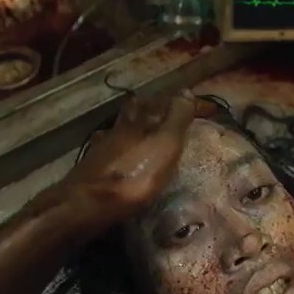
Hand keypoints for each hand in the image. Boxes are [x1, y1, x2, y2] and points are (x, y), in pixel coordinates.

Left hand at [65, 89, 211, 214]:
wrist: (87, 204)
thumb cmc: (133, 176)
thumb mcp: (165, 145)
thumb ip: (176, 118)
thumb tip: (186, 90)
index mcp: (139, 121)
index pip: (163, 101)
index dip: (184, 102)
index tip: (206, 108)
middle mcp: (119, 128)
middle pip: (137, 109)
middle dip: (154, 108)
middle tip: (170, 114)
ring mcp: (103, 147)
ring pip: (122, 127)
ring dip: (136, 126)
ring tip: (149, 133)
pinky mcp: (93, 166)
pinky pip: (110, 147)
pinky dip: (120, 146)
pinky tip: (121, 154)